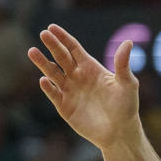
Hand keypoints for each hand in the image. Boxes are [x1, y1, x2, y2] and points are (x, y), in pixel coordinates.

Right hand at [29, 25, 139, 149]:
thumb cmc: (126, 107)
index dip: (63, 38)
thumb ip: (123, 64)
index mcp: (90, 67)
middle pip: (61, 57)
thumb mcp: (127, 84)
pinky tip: (44, 80)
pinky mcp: (65, 107)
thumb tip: (128, 42)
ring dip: (43, 63)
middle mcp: (77, 77)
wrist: (120, 133)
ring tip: (32, 51)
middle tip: (43, 34)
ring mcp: (69, 91)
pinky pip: (54, 94)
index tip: (52, 27)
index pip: (73, 48)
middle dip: (52, 45)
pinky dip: (49, 87)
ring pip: (52, 73)